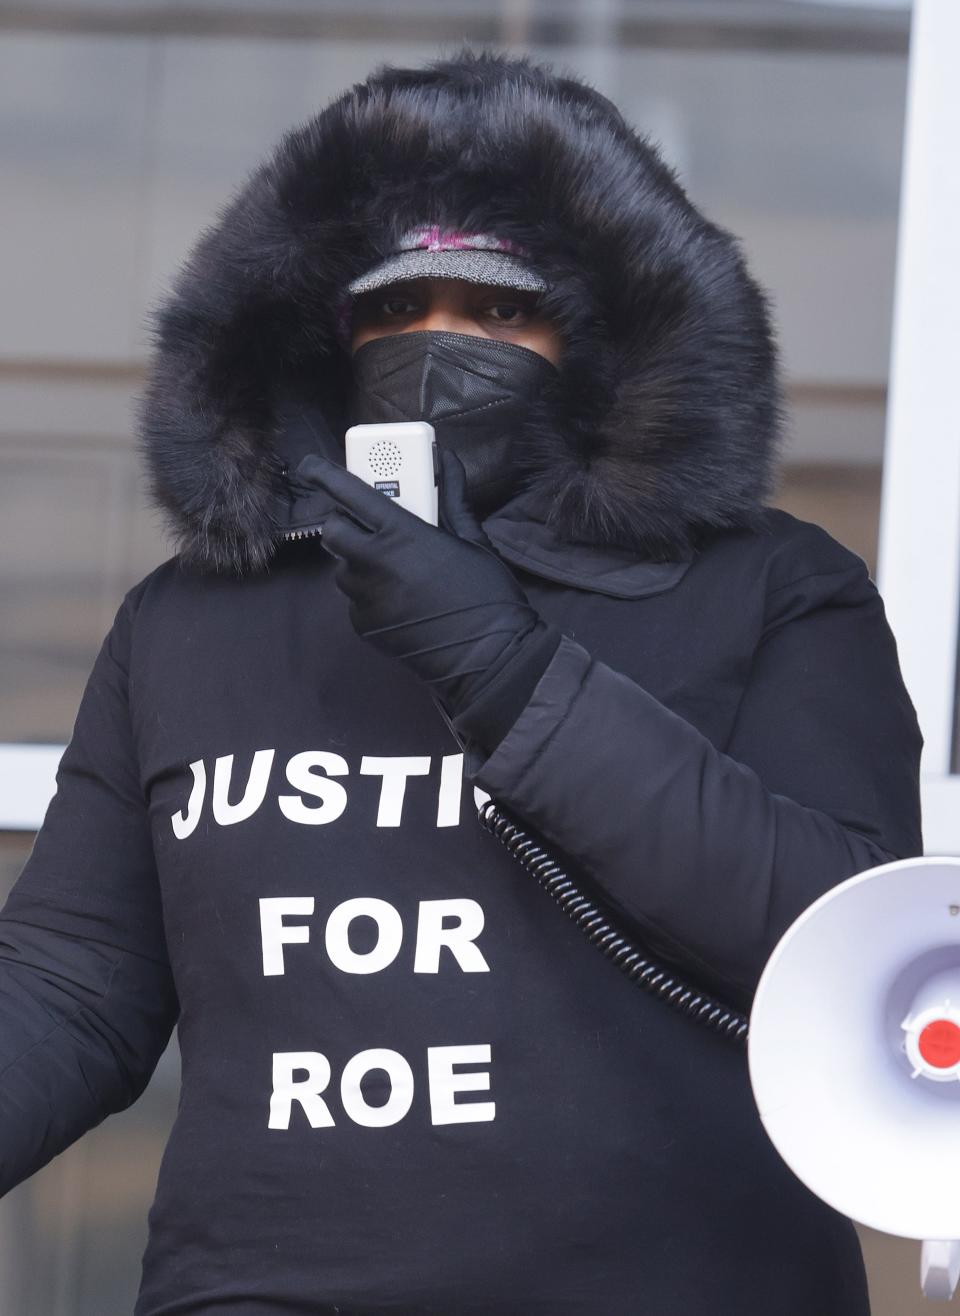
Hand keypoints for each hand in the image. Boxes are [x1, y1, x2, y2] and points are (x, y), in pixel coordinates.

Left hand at [295, 450, 541, 720]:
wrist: (488, 658)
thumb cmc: (486, 597)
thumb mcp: (472, 541)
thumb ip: (452, 498)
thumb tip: (447, 461)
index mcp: (402, 535)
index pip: (349, 493)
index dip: (323, 475)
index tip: (310, 467)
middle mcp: (375, 564)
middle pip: (333, 530)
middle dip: (343, 522)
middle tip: (365, 524)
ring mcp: (366, 598)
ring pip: (342, 567)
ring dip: (358, 561)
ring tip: (393, 567)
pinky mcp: (364, 625)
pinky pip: (355, 600)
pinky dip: (370, 593)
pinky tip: (400, 599)